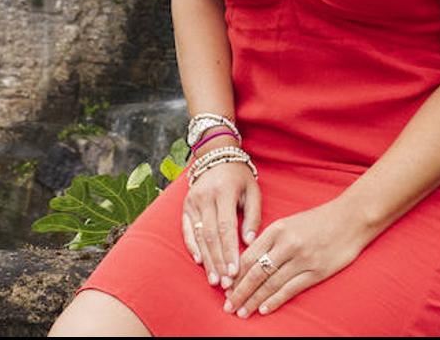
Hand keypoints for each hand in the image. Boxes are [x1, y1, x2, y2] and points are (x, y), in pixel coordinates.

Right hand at [181, 159, 261, 290]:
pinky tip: (200, 262)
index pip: (226, 227)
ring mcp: (192, 201)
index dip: (230, 251)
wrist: (216, 156)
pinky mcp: (185, 206)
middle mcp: (205, 196)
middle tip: (225, 283)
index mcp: (224, 191)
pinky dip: (193, 247)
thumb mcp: (252, 190)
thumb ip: (253, 215)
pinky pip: (186, 230)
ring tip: (215, 279)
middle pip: (211, 235)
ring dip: (207, 259)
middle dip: (218, 261)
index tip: (235, 271)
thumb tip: (250, 242)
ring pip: (199, 235)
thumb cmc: (239, 177)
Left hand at [225, 200, 366, 317]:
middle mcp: (287, 243)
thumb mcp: (291, 222)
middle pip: (256, 272)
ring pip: (271, 283)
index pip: (249, 255)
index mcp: (278, 229)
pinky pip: (290, 289)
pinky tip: (263, 309)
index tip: (225, 287)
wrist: (351, 218)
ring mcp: (302, 258)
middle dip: (239, 291)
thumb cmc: (319, 220)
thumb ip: (271, 239)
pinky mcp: (316, 271)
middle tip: (228, 305)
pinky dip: (275, 301)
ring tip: (241, 311)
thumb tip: (249, 262)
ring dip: (254, 300)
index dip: (235, 273)